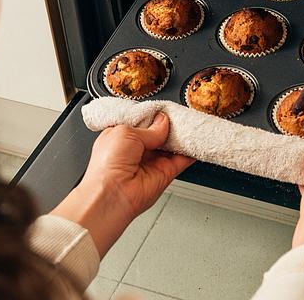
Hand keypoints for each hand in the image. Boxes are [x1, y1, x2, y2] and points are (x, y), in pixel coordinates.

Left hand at [51, 113, 193, 255]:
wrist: (112, 194)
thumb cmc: (107, 165)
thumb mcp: (126, 133)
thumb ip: (150, 128)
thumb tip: (163, 121)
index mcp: (121, 136)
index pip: (143, 122)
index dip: (154, 115)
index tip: (166, 109)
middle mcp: (136, 149)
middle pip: (159, 133)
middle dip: (170, 124)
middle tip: (181, 115)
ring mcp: (151, 161)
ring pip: (172, 145)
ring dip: (182, 136)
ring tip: (192, 124)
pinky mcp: (165, 173)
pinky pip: (182, 159)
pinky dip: (191, 151)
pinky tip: (196, 141)